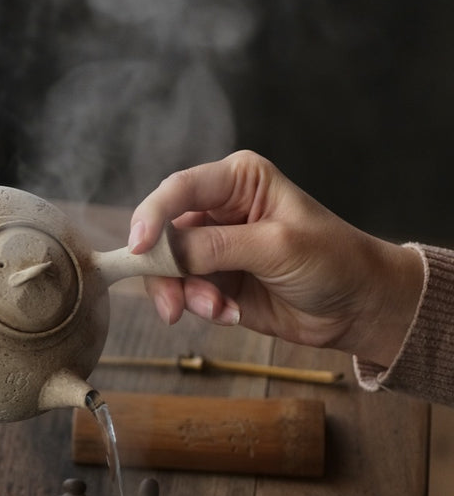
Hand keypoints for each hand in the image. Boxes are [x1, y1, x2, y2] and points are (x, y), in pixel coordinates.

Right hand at [129, 151, 423, 367]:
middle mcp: (220, 209)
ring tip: (217, 311)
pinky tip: (230, 314)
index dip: (151, 217)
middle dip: (166, 270)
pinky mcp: (216, 280)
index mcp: (238, 180)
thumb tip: (163, 253)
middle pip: (163, 232)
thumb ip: (217, 246)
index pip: (178, 190)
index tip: (137, 251)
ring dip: (185, 294)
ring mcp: (215, 247)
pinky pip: (185, 292)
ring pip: (168, 268)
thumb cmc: (333, 261)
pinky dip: (200, 308)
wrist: (359, 307)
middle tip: (175, 305)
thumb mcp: (276, 247)